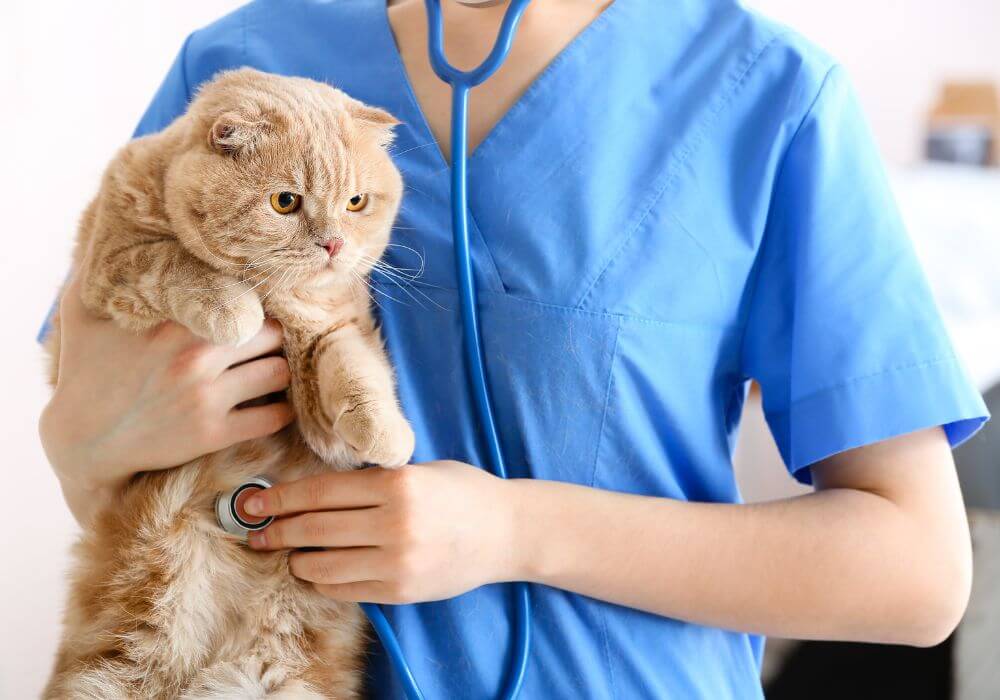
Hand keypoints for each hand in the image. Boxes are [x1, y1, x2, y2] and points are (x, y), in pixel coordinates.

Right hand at [40, 274, 293, 521]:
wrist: (83, 441)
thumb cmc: (86, 372)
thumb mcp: (82, 312)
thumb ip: (98, 269)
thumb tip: (105, 226)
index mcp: (173, 322)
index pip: (245, 300)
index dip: (257, 305)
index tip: (258, 311)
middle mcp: (194, 356)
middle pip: (273, 334)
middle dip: (274, 339)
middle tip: (267, 346)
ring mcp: (205, 397)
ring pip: (279, 373)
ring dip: (279, 373)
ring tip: (268, 372)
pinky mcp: (212, 433)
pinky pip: (273, 417)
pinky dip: (280, 412)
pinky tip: (270, 407)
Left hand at [244, 461, 519, 602]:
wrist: (507, 532)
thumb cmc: (462, 492)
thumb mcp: (419, 470)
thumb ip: (372, 481)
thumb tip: (311, 492)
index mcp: (397, 485)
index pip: (320, 492)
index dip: (281, 498)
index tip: (255, 502)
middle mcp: (395, 524)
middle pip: (314, 529)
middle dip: (277, 530)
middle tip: (256, 531)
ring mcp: (397, 562)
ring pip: (323, 566)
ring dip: (298, 559)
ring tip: (290, 552)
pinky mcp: (400, 591)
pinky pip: (345, 590)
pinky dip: (323, 581)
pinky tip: (318, 571)